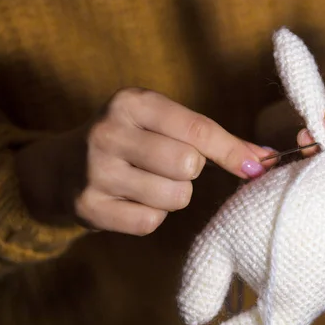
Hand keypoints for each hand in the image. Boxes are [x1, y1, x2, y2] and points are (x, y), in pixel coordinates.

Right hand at [15, 88, 271, 235]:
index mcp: (132, 102)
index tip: (257, 165)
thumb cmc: (130, 140)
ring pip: (175, 196)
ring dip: (172, 194)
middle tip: (171, 166)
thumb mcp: (161, 124)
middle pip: (188, 165)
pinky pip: (150, 222)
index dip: (233, 151)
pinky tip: (132, 199)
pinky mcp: (89, 207)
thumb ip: (211, 138)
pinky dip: (151, 215)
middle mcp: (110, 132)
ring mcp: (95, 171)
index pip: (198, 129)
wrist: (61, 166)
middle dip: (191, 171)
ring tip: (148, 181)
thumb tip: (263, 159)